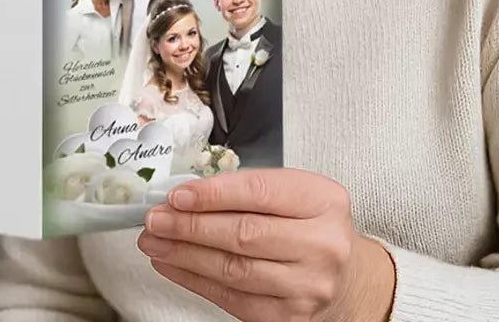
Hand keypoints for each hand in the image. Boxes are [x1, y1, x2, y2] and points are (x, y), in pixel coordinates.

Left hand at [136, 169, 394, 321]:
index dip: (213, 194)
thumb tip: (182, 195)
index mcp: (323, 200)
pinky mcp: (290, 318)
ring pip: (234, 269)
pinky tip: (172, 265)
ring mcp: (308, 286)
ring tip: (154, 241)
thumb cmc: (308, 224)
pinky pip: (233, 299)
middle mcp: (322, 245)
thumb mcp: (292, 192)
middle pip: (244, 234)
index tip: (177, 194)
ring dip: (184, 255)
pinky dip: (195, 280)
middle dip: (190, 225)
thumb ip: (245, 189)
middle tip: (155, 218)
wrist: (343, 274)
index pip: (259, 192)